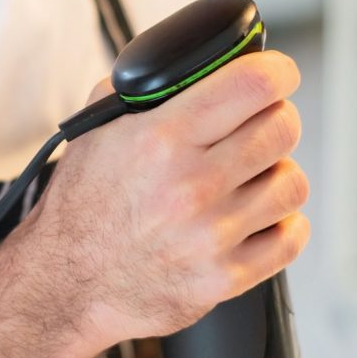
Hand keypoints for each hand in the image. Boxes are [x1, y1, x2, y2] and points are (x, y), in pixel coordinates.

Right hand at [27, 51, 309, 354]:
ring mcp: (210, 236)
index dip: (276, 74)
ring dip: (277, 177)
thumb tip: (193, 70)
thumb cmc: (81, 212)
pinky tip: (261, 220)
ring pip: (292, 185)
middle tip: (259, 131)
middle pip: (282, 130)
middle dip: (275, 122)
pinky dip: (284, 226)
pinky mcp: (222, 279)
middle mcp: (190, 187)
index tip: (277, 79)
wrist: (64, 287)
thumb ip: (144, 94)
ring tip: (252, 182)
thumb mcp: (96, 133)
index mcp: (161, 139)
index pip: (253, 85)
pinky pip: (288, 241)